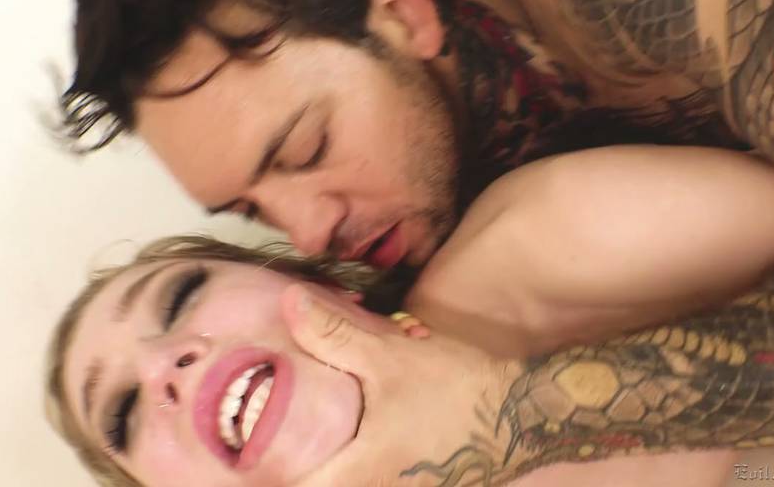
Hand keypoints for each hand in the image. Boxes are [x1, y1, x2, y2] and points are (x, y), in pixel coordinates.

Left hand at [279, 284, 512, 486]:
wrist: (525, 413)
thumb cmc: (456, 390)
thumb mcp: (390, 359)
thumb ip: (334, 335)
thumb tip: (290, 304)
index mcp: (361, 475)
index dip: (262, 476)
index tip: (247, 452)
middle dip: (294, 469)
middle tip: (270, 441)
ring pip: (349, 486)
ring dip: (328, 468)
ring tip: (307, 440)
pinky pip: (377, 483)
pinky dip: (356, 466)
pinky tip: (357, 437)